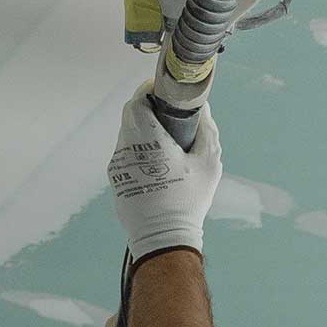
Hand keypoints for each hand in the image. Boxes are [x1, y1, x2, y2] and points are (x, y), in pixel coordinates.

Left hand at [107, 82, 220, 263]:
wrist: (163, 238)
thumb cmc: (188, 201)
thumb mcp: (209, 164)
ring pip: (127, 133)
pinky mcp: (117, 178)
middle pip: (130, 115)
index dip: (149, 89)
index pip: (138, 101)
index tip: (163, 88)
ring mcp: (119, 164)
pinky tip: (158, 159)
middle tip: (168, 110)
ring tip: (166, 136)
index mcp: (148, 141)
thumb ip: (206, 131)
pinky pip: (126, 152)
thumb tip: (203, 108)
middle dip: (147, 106)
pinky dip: (139, 147)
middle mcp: (127, 149)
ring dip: (143, 128)